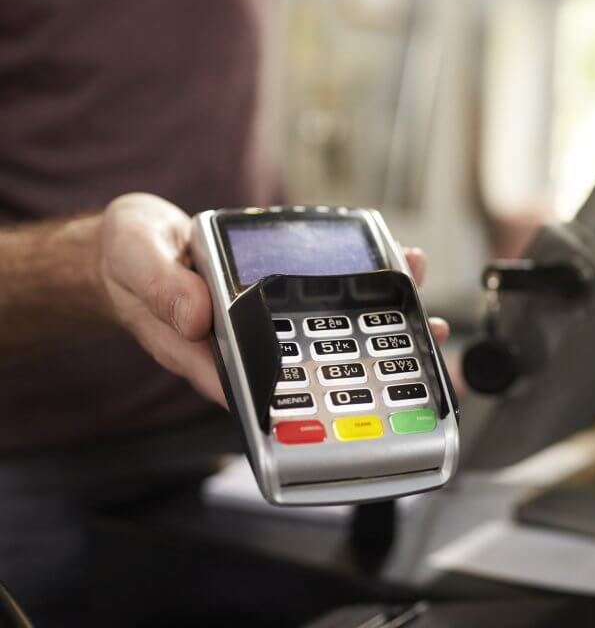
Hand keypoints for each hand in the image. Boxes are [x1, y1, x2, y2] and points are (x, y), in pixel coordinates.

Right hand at [96, 193, 448, 407]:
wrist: (132, 240)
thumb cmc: (129, 257)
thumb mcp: (135, 259)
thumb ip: (163, 289)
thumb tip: (198, 316)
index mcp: (208, 350)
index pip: (264, 385)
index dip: (318, 394)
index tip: (361, 391)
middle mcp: (247, 342)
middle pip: (316, 362)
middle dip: (373, 355)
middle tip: (422, 338)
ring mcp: (267, 322)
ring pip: (331, 330)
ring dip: (380, 317)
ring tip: (424, 306)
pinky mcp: (279, 297)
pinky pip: (326, 296)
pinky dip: (363, 284)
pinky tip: (396, 271)